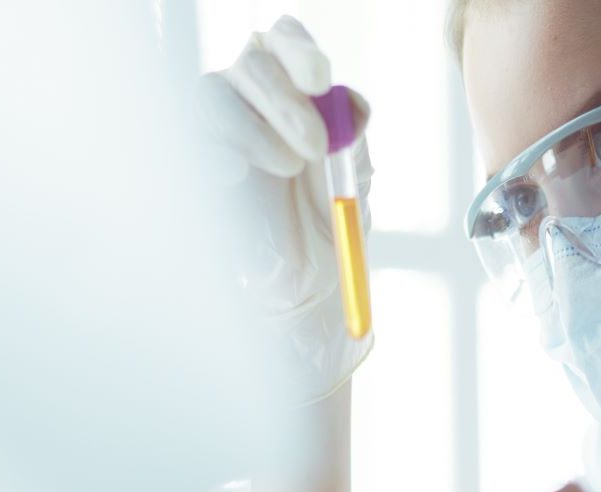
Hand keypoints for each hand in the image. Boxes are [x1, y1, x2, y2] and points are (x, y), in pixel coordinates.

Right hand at [197, 15, 374, 403]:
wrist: (306, 283)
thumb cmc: (328, 221)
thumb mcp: (352, 184)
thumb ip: (354, 144)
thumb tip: (354, 106)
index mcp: (292, 90)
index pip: (284, 40)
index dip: (299, 49)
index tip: (322, 80)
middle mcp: (248, 99)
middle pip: (251, 62)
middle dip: (285, 99)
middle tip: (316, 146)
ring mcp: (214, 130)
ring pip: (213, 95)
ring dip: (254, 128)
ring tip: (286, 168)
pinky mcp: (192, 165)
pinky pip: (189, 145)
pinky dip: (212, 153)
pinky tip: (233, 174)